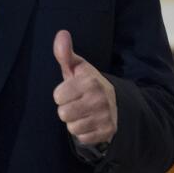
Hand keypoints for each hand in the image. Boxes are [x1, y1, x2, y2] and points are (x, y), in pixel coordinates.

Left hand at [52, 30, 116, 145]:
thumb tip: (61, 34)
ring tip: (83, 112)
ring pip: (72, 127)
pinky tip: (90, 122)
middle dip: (67, 109)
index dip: (61, 94)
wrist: (115, 101)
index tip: (70, 91)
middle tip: (77, 103)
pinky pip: (82, 138)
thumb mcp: (77, 67)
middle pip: (63, 114)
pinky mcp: (107, 131)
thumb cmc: (88, 83)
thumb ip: (65, 53)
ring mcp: (105, 116)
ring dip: (75, 122)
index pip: (58, 96)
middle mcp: (99, 99)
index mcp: (90, 81)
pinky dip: (84, 132)